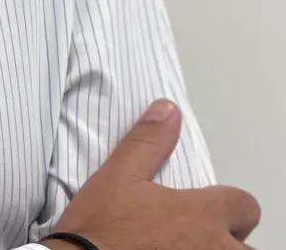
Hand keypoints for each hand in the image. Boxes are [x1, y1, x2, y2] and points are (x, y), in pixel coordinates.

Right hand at [41, 99, 261, 249]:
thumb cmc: (101, 226)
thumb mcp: (118, 175)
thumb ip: (149, 143)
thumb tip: (168, 110)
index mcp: (202, 215)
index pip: (244, 206)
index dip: (226, 204)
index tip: (202, 207)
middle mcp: (213, 249)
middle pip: (244, 246)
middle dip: (225, 239)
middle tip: (192, 234)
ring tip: (180, 248)